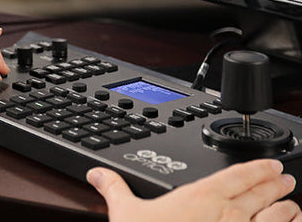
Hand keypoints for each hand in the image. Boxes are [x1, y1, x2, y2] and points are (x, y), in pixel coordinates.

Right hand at [87, 159, 299, 221]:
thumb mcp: (126, 214)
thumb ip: (115, 189)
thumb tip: (98, 174)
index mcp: (203, 197)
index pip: (238, 175)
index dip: (258, 167)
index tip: (271, 164)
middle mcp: (230, 214)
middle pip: (263, 193)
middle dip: (277, 185)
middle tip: (285, 179)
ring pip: (280, 218)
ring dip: (289, 210)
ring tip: (293, 206)